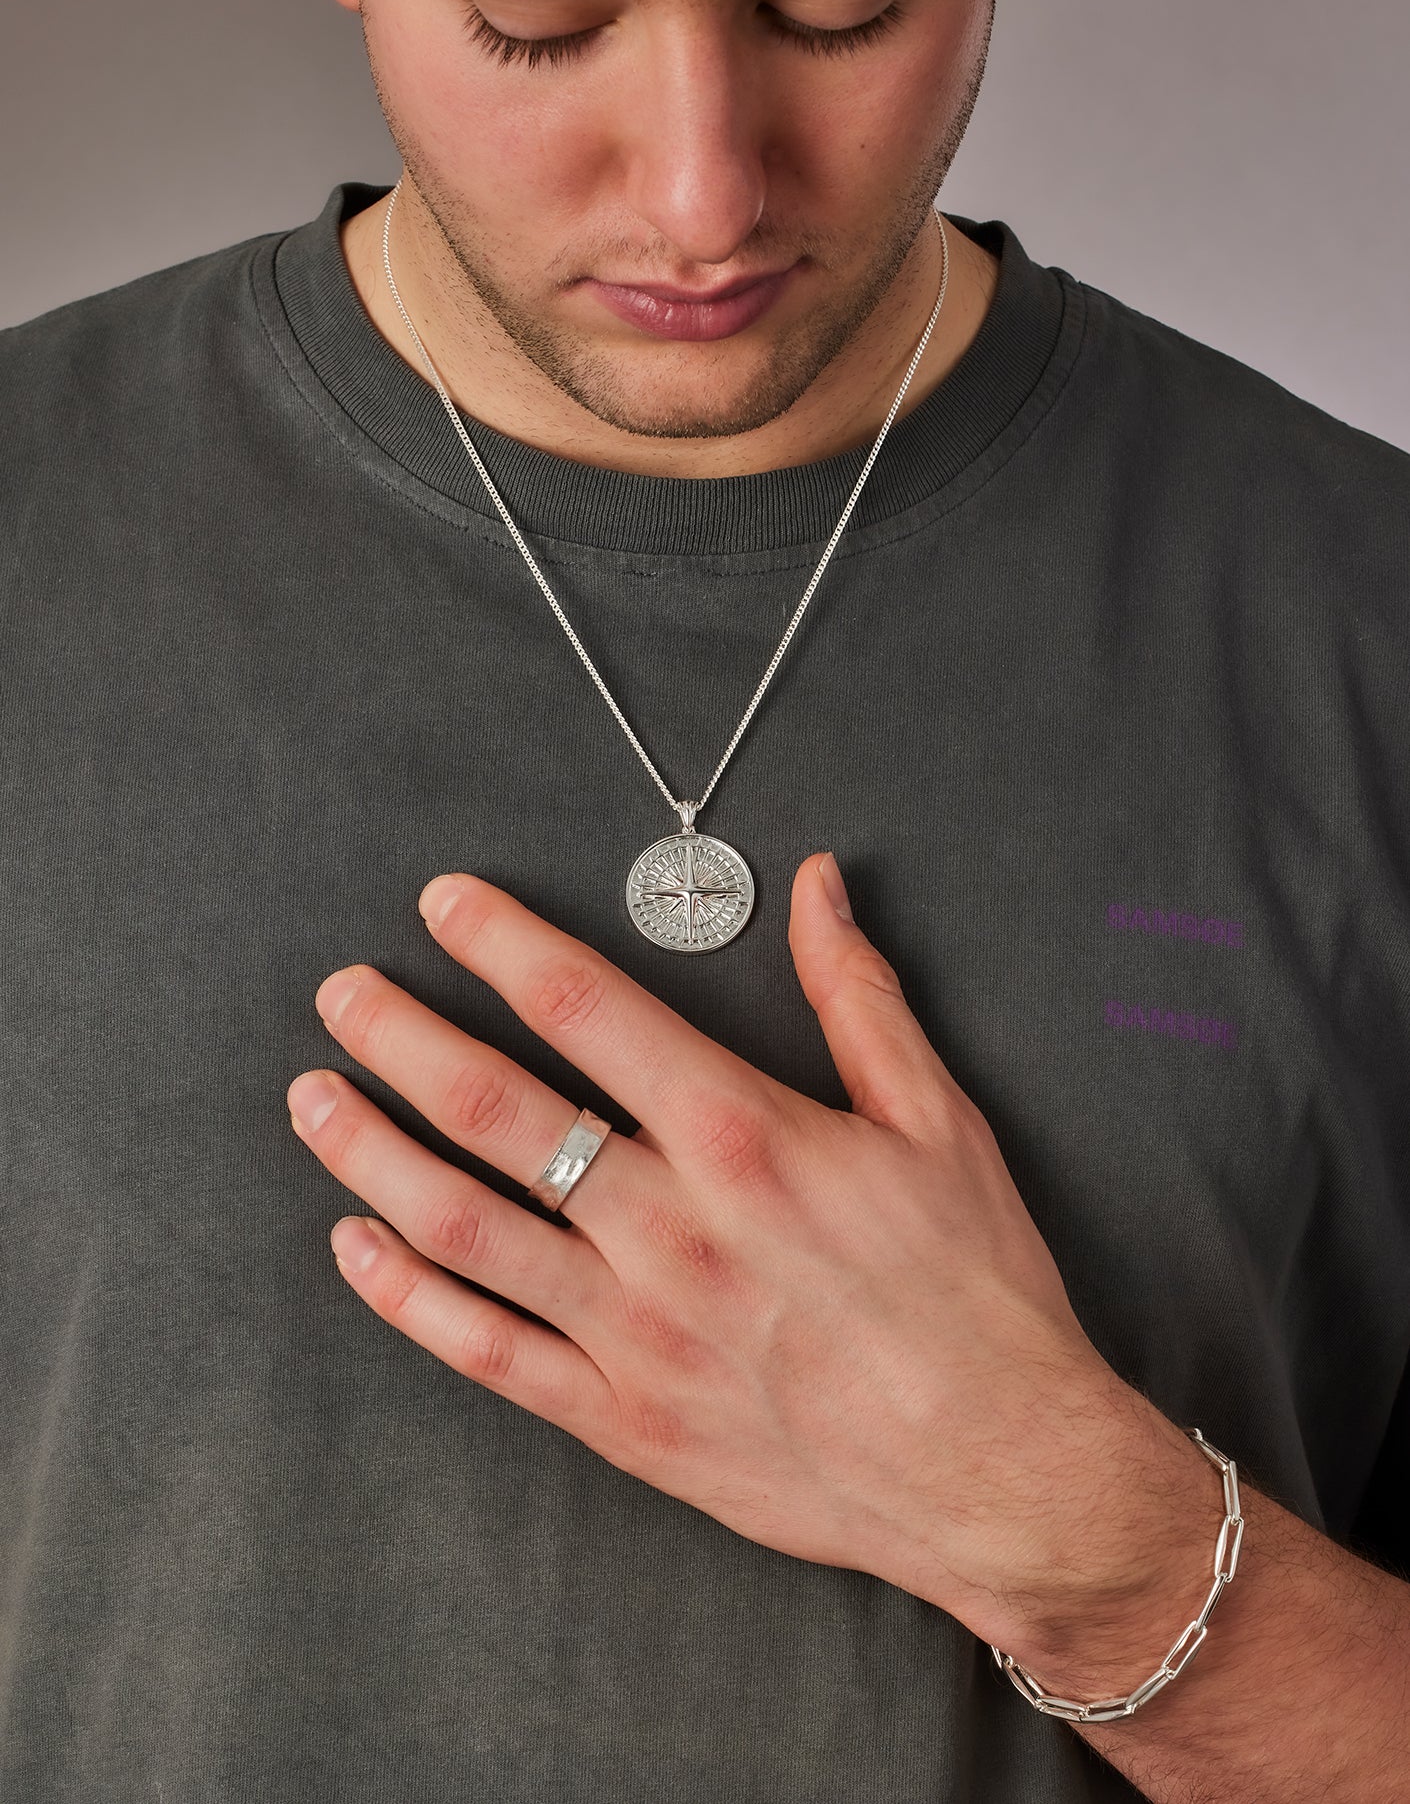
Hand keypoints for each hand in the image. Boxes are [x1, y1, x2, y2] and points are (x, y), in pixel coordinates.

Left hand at [287, 853, 1152, 1643]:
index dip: (500, 942)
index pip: (582, 1007)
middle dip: (399, 1036)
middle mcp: (668, 1227)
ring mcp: (633, 1330)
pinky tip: (355, 1246)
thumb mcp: (937, 1120)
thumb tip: (818, 886)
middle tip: (341, 993)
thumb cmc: (973, 1292)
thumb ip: (858, 995)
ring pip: (461, 1224)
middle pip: (492, 1107)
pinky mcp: (622, 1419)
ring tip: (314, 1098)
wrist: (999, 1469)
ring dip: (370, 1152)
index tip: (446, 906)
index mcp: (742, 1137)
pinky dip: (406, 1297)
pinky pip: (485, 1350)